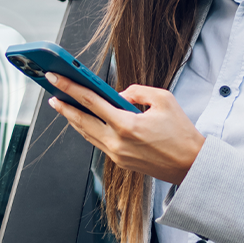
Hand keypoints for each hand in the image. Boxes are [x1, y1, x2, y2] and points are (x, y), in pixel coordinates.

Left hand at [45, 73, 204, 184]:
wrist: (192, 165)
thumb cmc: (181, 132)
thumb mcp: (163, 99)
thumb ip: (136, 91)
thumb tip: (117, 95)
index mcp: (126, 124)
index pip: (90, 101)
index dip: (69, 87)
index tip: (55, 77)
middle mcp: (117, 142)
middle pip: (81, 120)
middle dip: (63, 106)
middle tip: (51, 94)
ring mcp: (117, 155)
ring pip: (87, 134)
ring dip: (73, 119)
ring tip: (63, 106)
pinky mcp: (121, 162)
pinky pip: (98, 143)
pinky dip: (88, 130)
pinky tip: (84, 121)